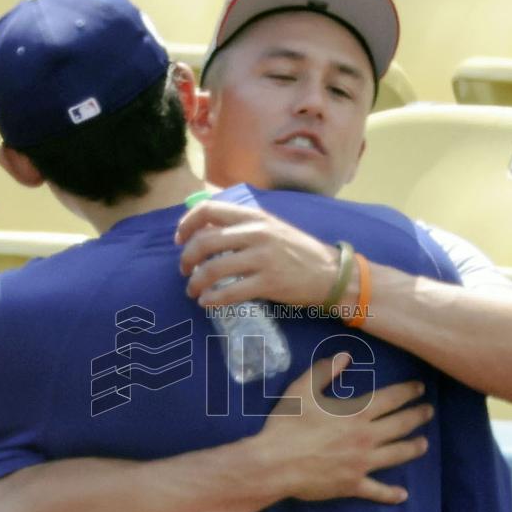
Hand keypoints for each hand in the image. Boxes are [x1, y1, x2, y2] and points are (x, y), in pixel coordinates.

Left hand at [175, 200, 338, 307]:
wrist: (331, 273)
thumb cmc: (297, 251)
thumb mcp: (271, 227)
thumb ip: (242, 225)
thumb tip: (205, 227)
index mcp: (254, 216)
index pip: (208, 210)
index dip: (187, 224)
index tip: (180, 240)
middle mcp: (257, 233)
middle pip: (205, 241)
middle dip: (187, 258)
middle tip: (185, 270)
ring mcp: (263, 258)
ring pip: (214, 268)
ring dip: (196, 282)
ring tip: (193, 291)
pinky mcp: (269, 283)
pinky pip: (231, 292)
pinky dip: (213, 299)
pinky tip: (207, 302)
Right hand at [257, 353, 432, 504]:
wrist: (275, 464)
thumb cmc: (287, 425)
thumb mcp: (302, 390)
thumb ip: (324, 372)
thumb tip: (345, 356)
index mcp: (356, 414)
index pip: (391, 399)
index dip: (408, 392)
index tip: (420, 388)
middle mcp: (366, 438)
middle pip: (401, 425)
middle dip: (418, 416)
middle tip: (429, 411)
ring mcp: (362, 464)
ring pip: (397, 455)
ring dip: (413, 448)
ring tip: (424, 444)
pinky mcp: (353, 485)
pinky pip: (377, 490)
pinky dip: (391, 494)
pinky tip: (403, 495)